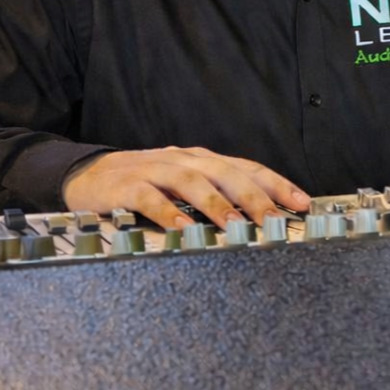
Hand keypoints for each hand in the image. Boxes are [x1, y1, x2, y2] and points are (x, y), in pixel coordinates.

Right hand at [62, 146, 310, 228]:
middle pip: (226, 173)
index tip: (303, 203)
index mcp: (202, 160)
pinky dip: (167, 212)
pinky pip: (150, 198)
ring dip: (217, 204)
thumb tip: (259, 219)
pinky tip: (182, 229)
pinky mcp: (126, 185)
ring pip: (193, 182)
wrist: (86, 175)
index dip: (276, 184)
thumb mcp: (183, 185)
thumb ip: (215, 196)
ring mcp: (155, 170)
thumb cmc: (144, 185)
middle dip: (254, 196)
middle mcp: (184, 160)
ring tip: (236, 226)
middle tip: (276, 220)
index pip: (247, 167)